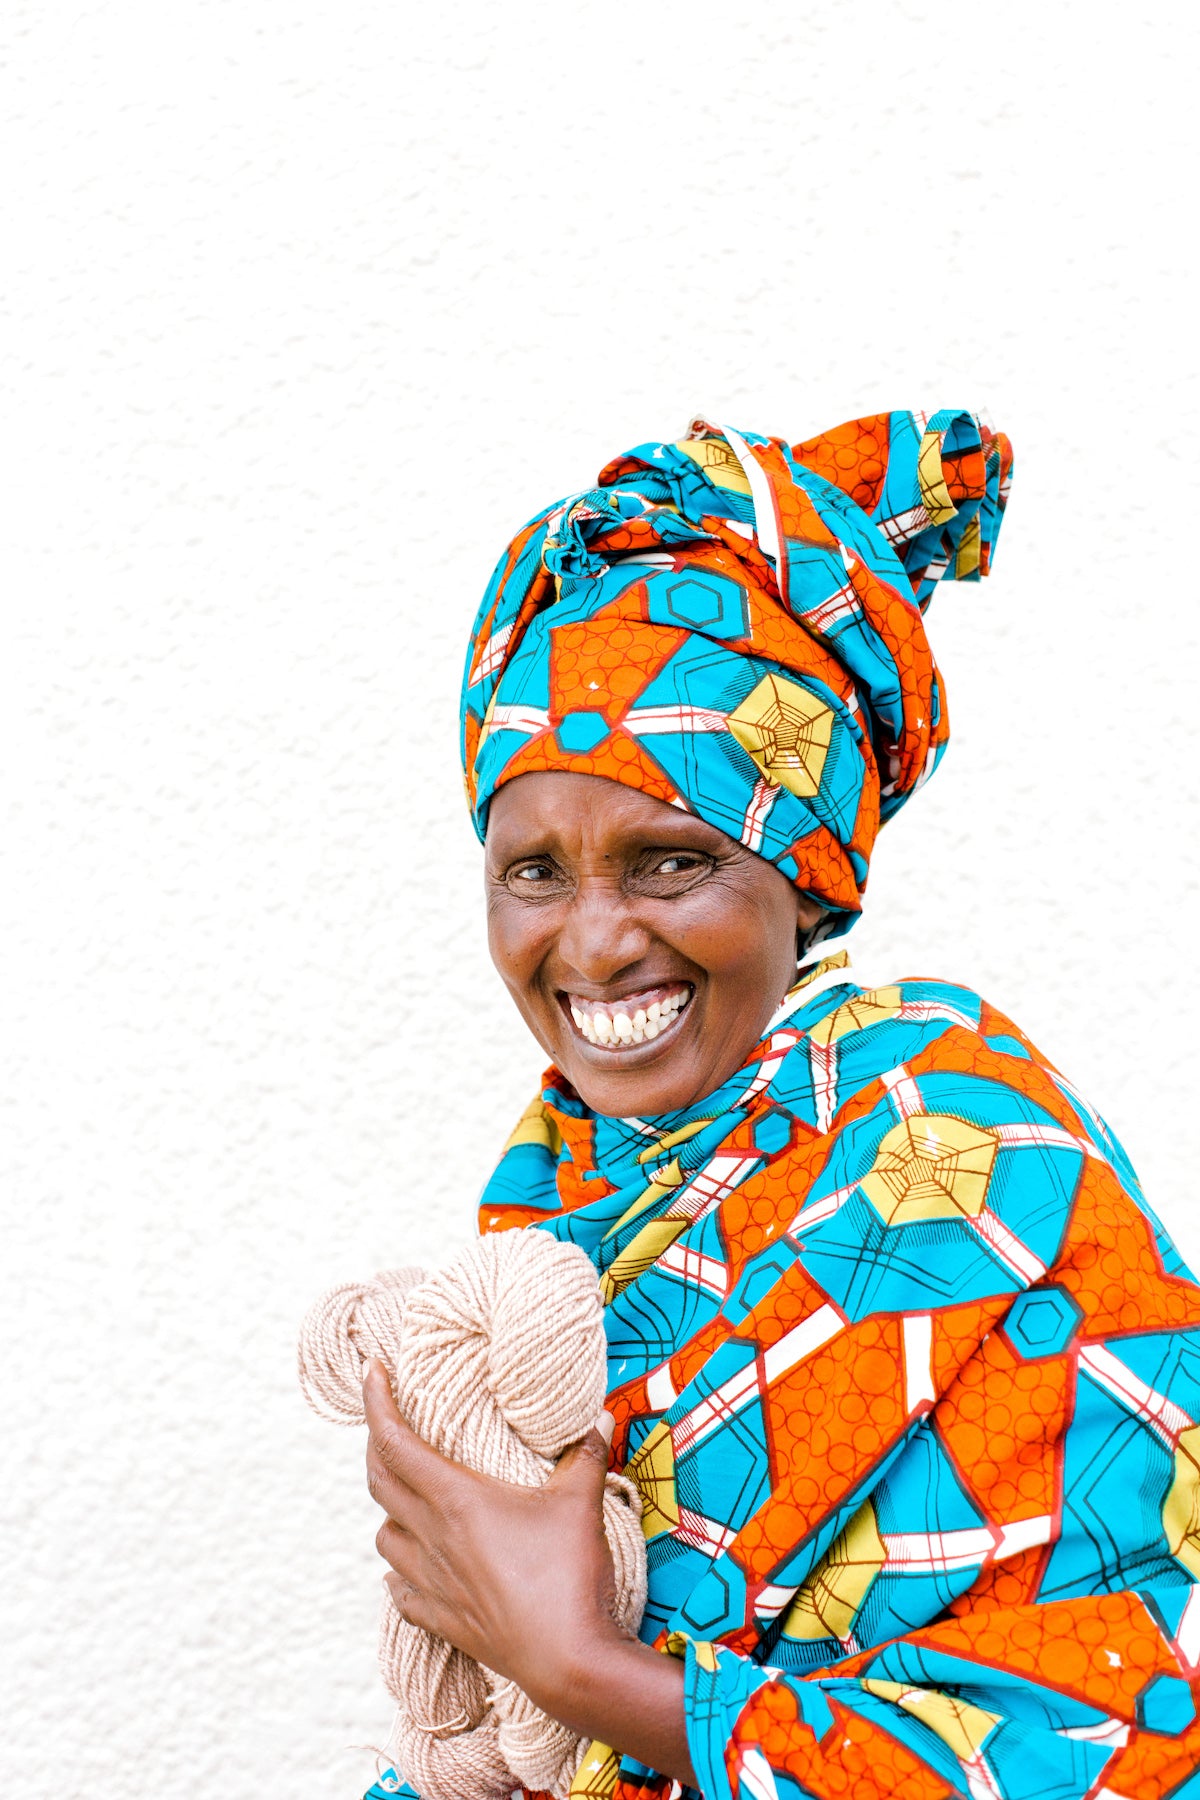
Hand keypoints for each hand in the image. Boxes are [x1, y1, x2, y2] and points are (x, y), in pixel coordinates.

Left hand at [362, 1360, 695, 1785]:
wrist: (567, 1660)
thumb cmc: (569, 1575)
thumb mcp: (580, 1502)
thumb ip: (585, 1452)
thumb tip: (598, 1414)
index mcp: (455, 1500)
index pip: (395, 1442)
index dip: (375, 1402)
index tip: (371, 1371)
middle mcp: (432, 1537)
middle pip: (379, 1482)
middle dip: (377, 1445)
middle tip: (390, 1423)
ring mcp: (432, 1582)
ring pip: (384, 1537)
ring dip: (389, 1509)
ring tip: (408, 1494)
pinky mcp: (442, 1619)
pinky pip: (401, 1591)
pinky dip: (399, 1571)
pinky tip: (411, 1567)